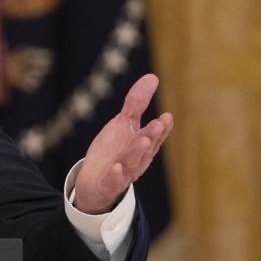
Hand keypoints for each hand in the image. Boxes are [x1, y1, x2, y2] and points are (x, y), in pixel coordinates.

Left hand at [73, 74, 172, 213]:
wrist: (95, 182)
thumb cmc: (114, 150)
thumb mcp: (124, 124)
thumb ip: (137, 102)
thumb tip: (153, 76)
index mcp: (143, 144)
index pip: (154, 135)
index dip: (161, 127)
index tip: (166, 116)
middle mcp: (136, 158)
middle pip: (145, 147)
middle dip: (152, 135)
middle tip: (158, 123)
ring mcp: (123, 172)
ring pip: (132, 162)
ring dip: (137, 151)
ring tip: (143, 139)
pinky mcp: (108, 183)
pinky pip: (113, 181)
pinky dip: (116, 175)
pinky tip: (116, 167)